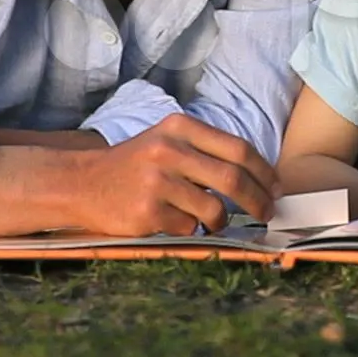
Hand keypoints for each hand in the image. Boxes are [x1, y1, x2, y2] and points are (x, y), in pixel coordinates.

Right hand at [70, 113, 278, 235]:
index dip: (264, 172)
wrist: (82, 182)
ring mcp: (157, 182)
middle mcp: (169, 150)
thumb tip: (259, 176)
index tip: (275, 188)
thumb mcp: (167, 140)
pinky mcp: (147, 212)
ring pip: (214, 209)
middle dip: (258, 200)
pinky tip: (172, 219)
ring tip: (213, 220)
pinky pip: (188, 227)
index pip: (238, 148)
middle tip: (267, 212)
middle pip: (233, 178)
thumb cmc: (134, 164)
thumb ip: (207, 150)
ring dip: (221, 220)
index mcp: (180, 127)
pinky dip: (189, 228)